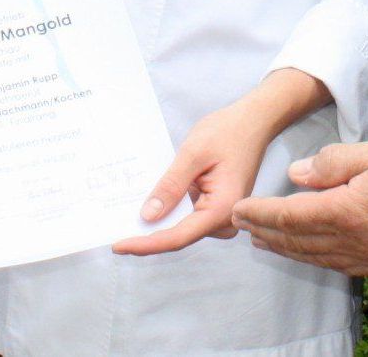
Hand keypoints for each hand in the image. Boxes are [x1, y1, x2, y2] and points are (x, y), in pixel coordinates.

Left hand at [112, 99, 276, 255]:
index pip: (178, 236)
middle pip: (179, 236)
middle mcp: (224, 219)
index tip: (119, 246)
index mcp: (222, 209)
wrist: (254, 121)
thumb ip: (171, 186)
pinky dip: (169, 211)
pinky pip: (188, 216)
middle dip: (148, 235)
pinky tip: (149, 204)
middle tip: (113, 233)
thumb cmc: (228, 131)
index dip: (146, 244)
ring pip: (182, 228)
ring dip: (157, 223)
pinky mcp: (216, 208)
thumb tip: (148, 216)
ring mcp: (221, 215)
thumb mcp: (193, 153)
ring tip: (125, 218)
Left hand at [230, 132, 367, 274]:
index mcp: (349, 210)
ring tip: (266, 241)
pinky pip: (342, 265)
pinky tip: (311, 253)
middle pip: (300, 242)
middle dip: (268, 234)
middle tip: (243, 226)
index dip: (261, 214)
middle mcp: (357, 241)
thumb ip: (333, 163)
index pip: (291, 216)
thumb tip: (297, 174)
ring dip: (288, 250)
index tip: (239, 209)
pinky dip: (317, 259)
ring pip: (318, 258)